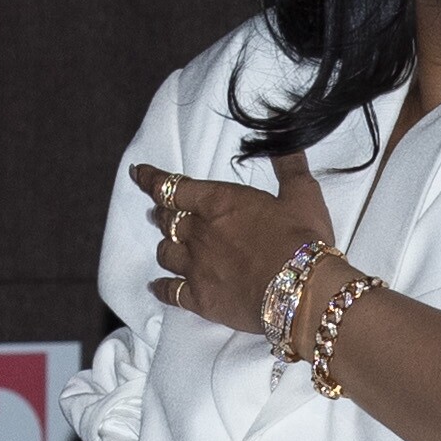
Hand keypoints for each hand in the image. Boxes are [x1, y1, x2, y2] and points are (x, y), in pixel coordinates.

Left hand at [131, 149, 336, 334]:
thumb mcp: (302, 194)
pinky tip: (157, 287)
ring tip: (165, 244)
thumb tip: (286, 140)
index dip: (151, 179)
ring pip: (165, 253)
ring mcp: (196, 268)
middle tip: (160, 213)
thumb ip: (289, 166)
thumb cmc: (302, 240)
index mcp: (218, 202)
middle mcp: (200, 233)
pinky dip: (161, 288)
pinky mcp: (201, 299)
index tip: (138, 173)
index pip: (173, 187)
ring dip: (164, 245)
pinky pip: (171, 292)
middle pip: (167, 220)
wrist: (302, 291)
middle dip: (162, 214)